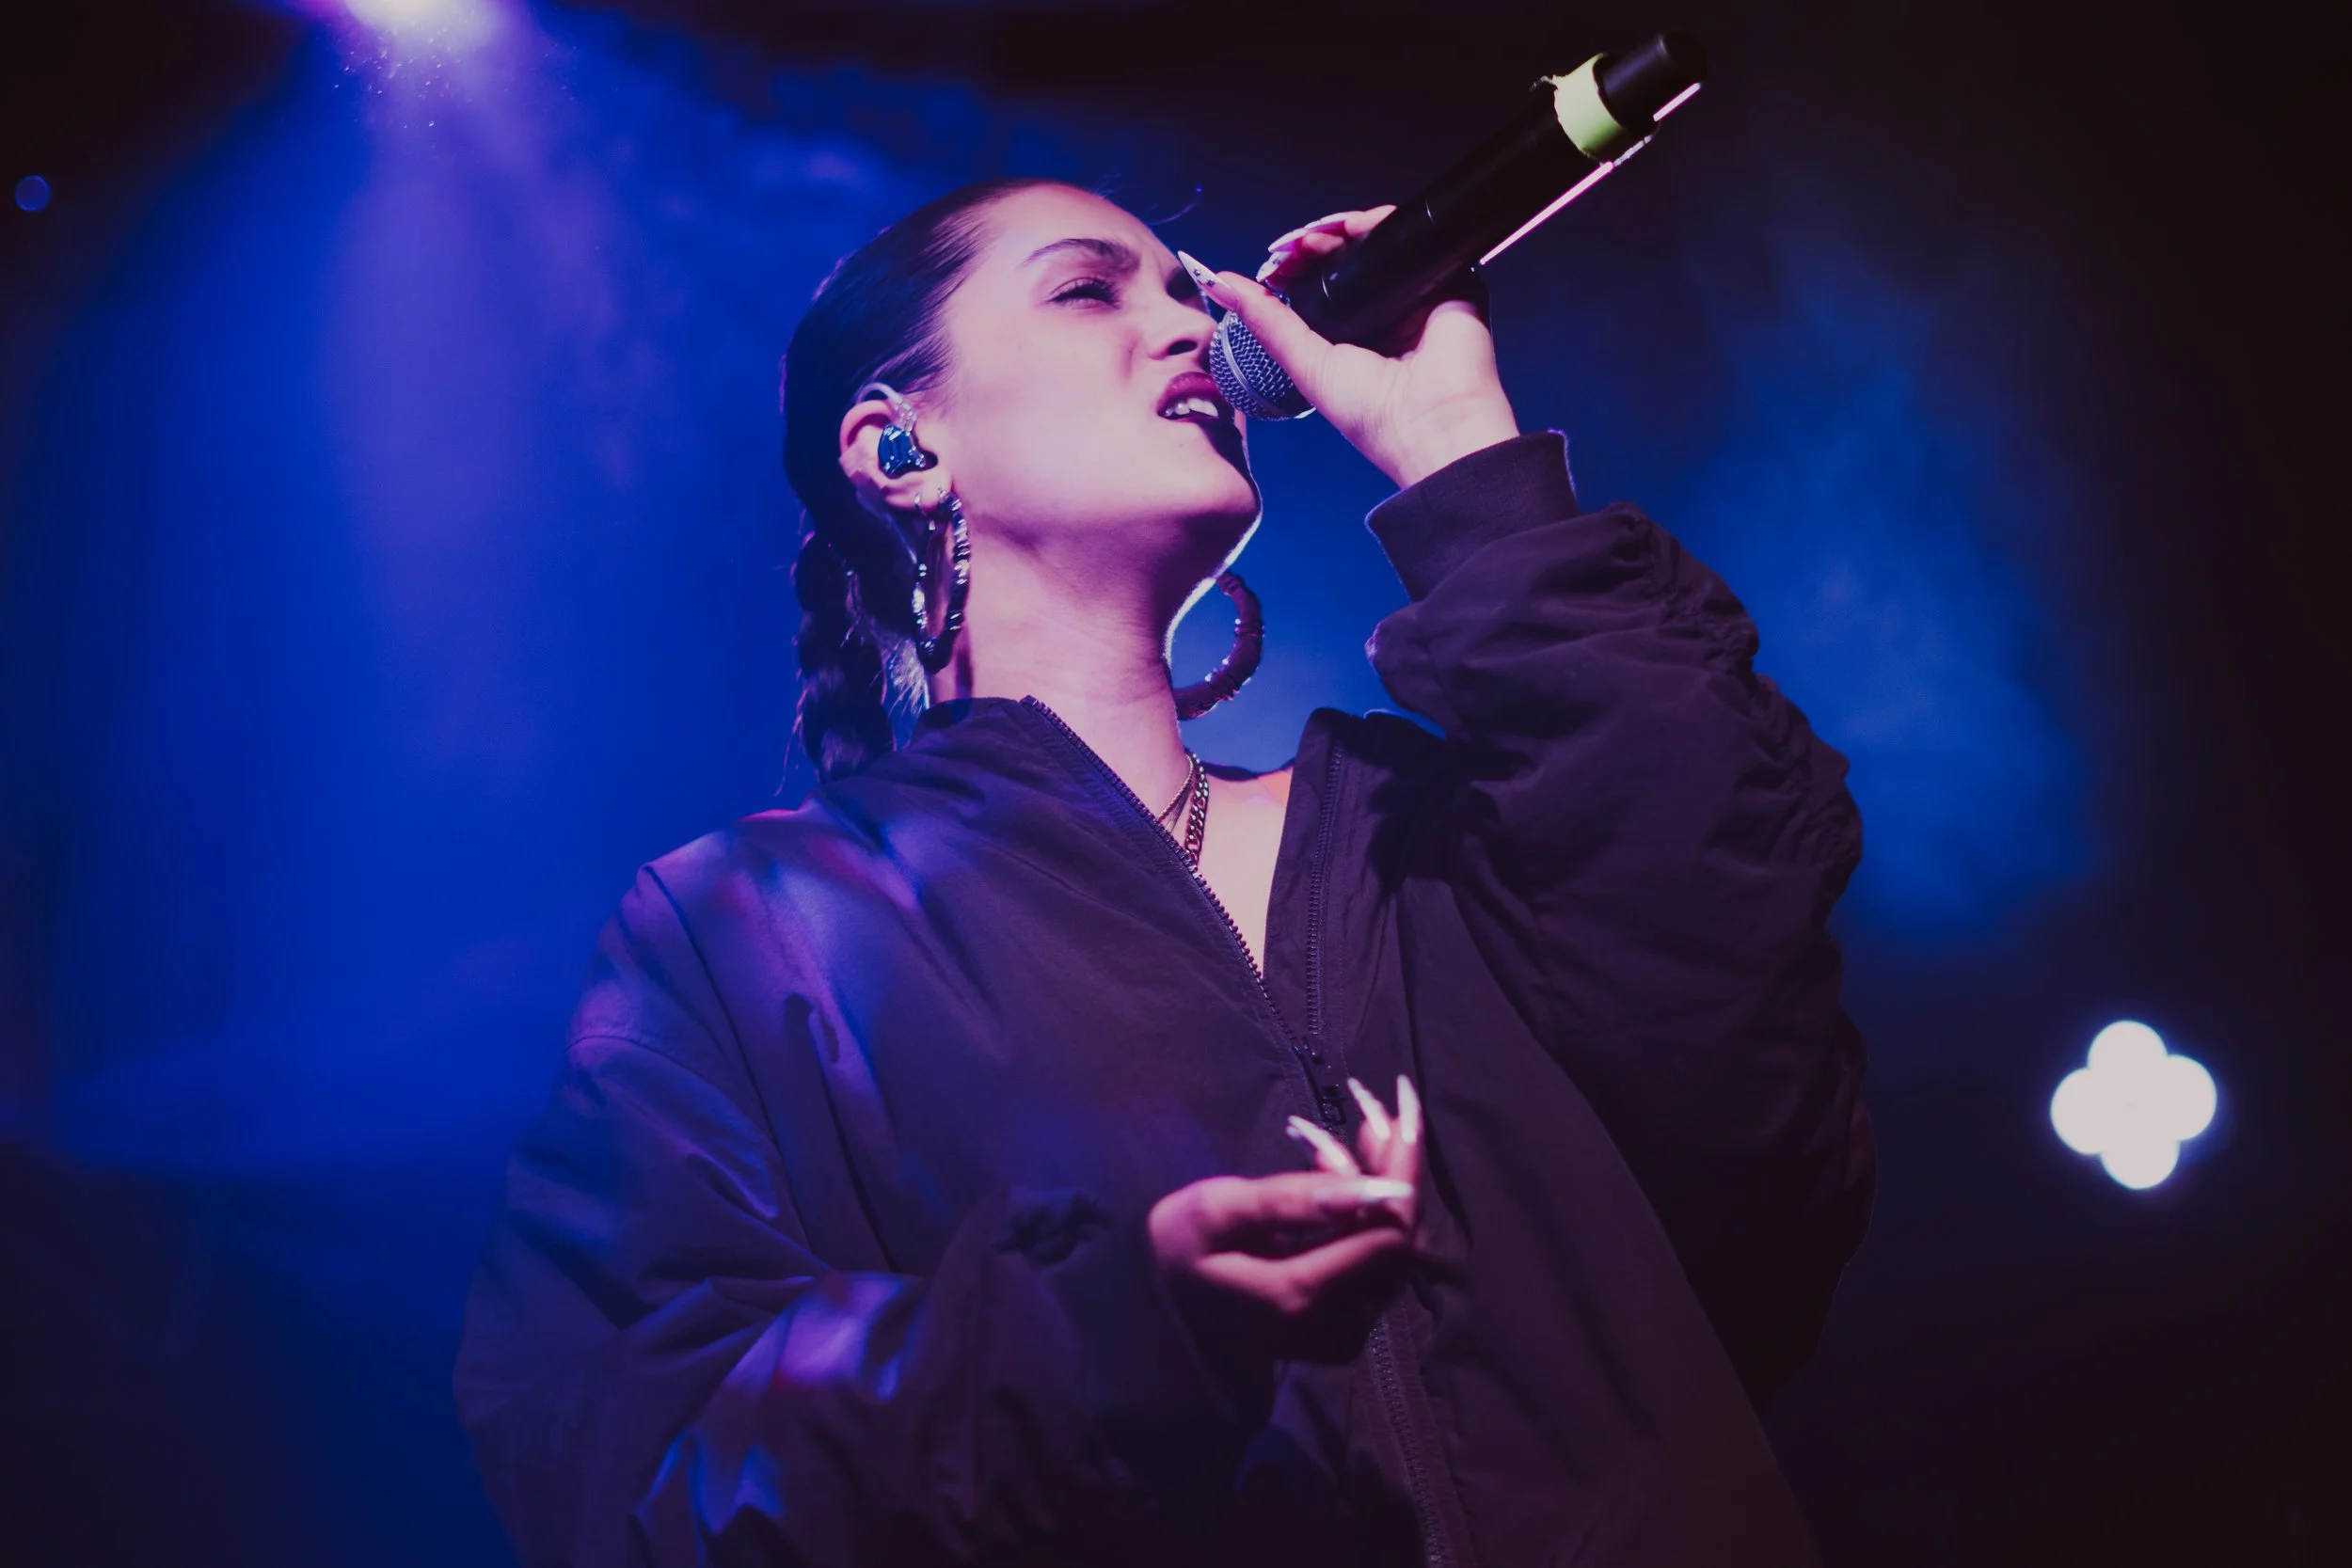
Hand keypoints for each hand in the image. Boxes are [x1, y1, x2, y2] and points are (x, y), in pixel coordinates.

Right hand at [1148, 1086, 1423, 1362]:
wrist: (1161, 1312)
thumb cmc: (1179, 1248)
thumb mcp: (1217, 1210)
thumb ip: (1292, 1199)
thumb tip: (1373, 1187)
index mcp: (1299, 1294)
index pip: (1388, 1231)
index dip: (1401, 1172)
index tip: (1399, 1109)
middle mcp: (1334, 1325)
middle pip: (1400, 1240)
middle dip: (1395, 1172)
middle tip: (1377, 1111)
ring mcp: (1342, 1335)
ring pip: (1394, 1252)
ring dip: (1384, 1190)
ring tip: (1360, 1134)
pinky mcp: (1343, 1332)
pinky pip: (1377, 1268)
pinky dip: (1371, 1217)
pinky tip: (1346, 1178)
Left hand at [1187, 211, 1519, 487]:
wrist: (1432, 423)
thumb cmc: (1372, 413)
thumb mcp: (1305, 364)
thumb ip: (1265, 321)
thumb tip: (1219, 283)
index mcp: (1352, 335)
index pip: (1317, 285)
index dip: (1292, 268)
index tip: (1270, 265)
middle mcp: (1384, 311)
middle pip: (1342, 257)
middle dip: (1309, 245)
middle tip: (1286, 249)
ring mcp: (1414, 292)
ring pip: (1371, 242)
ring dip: (1336, 231)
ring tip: (1310, 240)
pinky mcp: (1446, 277)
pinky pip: (1409, 236)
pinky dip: (1376, 223)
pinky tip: (1350, 230)